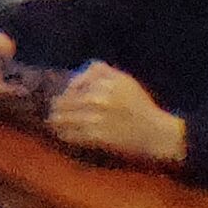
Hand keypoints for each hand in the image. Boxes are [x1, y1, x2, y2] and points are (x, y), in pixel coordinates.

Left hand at [49, 63, 186, 164]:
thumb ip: (102, 71)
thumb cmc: (139, 106)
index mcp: (107, 83)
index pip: (74, 83)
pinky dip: (63, 134)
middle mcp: (100, 98)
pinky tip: (62, 133)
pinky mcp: (95, 136)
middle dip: (56, 106)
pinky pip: (69, 134)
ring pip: (62, 118)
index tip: (66, 95)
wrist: (155, 133)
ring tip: (53, 122)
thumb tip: (77, 72)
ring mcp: (96, 118)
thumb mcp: (126, 81)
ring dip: (56, 121)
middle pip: (63, 101)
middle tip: (53, 110)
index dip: (66, 90)